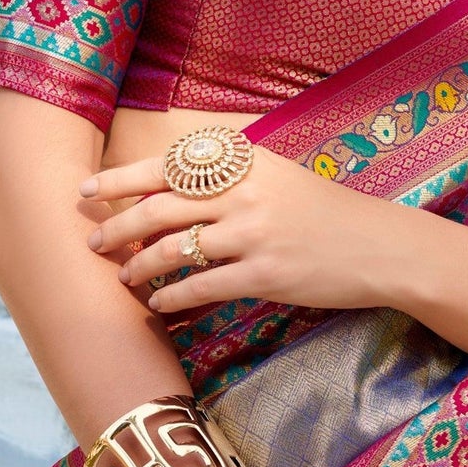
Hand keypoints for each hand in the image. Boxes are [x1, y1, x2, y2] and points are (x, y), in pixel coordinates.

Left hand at [79, 145, 406, 315]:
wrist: (379, 246)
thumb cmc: (327, 211)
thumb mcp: (280, 175)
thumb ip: (232, 175)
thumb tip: (172, 185)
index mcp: (245, 161)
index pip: (168, 166)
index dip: (121, 179)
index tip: (89, 191)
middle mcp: (244, 192)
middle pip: (158, 208)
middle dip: (117, 228)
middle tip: (93, 243)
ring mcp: (253, 234)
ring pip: (173, 251)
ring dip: (139, 268)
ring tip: (124, 279)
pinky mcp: (264, 275)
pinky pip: (201, 288)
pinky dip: (172, 298)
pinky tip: (159, 305)